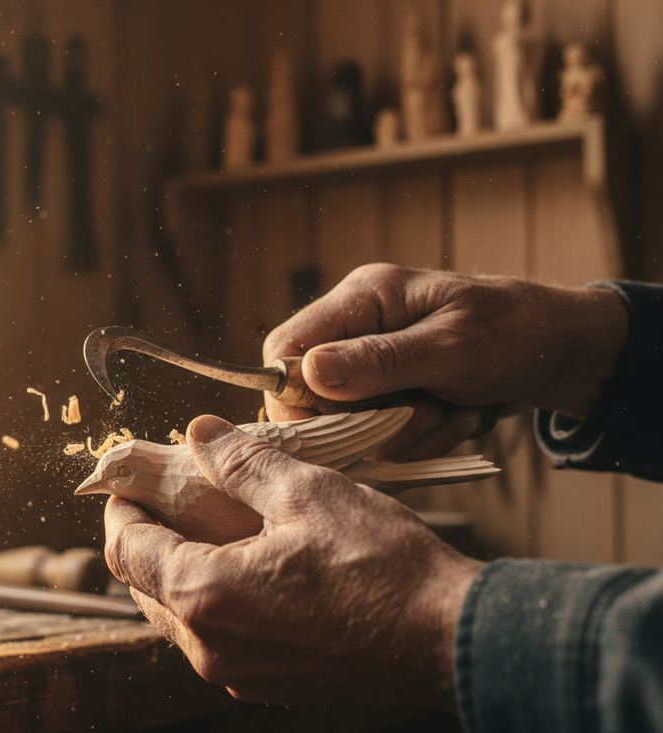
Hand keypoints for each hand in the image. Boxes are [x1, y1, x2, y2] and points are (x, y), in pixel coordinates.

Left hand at [103, 414, 482, 708]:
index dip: (121, 508)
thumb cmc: (382, 566)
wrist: (450, 640)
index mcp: (206, 595)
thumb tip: (198, 433)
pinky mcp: (268, 681)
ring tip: (206, 525)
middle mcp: (209, 645)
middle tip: (167, 497)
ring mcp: (238, 672)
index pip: (127, 549)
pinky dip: (212, 597)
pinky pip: (214, 637)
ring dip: (178, 568)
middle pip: (144, 585)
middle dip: (146, 537)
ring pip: (177, 614)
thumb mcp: (306, 493)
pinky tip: (244, 565)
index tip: (130, 481)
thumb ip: (239, 463)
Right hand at [263, 264, 628, 460]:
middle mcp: (357, 329)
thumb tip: (306, 375)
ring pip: (350, 424)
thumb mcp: (450, 347)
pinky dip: (422, 437)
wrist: (564, 352)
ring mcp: (373, 365)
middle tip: (425, 408)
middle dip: (368, 418)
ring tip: (452, 409)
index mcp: (362, 298)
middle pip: (313, 395)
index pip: (285, 347)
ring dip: (405, 431)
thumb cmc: (515, 332)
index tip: (328, 427)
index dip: (292, 395)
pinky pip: (382, 436)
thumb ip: (377, 361)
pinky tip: (457, 414)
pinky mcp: (391, 394)